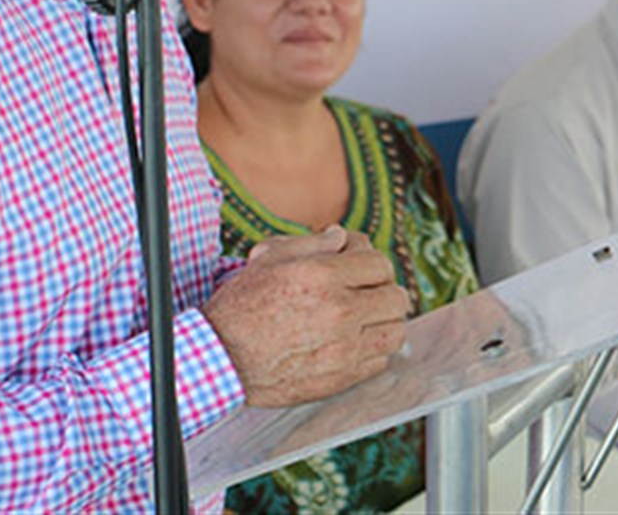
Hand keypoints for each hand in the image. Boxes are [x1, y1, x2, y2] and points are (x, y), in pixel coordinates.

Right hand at [203, 226, 409, 405]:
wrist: (220, 359)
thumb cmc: (241, 307)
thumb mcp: (269, 259)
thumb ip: (313, 243)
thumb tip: (343, 237)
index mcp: (322, 276)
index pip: (380, 263)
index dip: (371, 261)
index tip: (359, 265)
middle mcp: (338, 312)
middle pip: (396, 297)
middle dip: (384, 288)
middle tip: (366, 290)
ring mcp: (343, 349)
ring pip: (396, 332)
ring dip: (385, 321)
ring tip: (366, 317)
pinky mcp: (340, 379)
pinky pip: (380, 362)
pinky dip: (373, 350)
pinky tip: (352, 342)